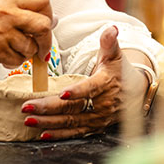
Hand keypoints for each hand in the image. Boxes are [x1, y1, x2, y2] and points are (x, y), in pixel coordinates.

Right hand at [0, 0, 52, 69]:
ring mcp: (2, 34)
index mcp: (7, 1)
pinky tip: (4, 56)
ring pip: (32, 47)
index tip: (48, 22)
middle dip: (47, 39)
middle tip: (43, 46)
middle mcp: (6, 15)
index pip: (41, 0)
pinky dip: (15, 61)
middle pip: (44, 25)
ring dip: (27, 53)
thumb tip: (48, 19)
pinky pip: (18, 60)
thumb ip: (20, 10)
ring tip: (14, 50)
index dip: (49, 13)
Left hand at [20, 25, 147, 140]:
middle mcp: (103, 104)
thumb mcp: (115, 55)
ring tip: (29, 120)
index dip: (78, 92)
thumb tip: (111, 28)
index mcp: (106, 83)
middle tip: (28, 106)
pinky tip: (42, 134)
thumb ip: (109, 42)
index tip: (63, 93)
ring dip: (49, 122)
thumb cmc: (120, 71)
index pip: (91, 88)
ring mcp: (98, 118)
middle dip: (49, 108)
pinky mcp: (95, 127)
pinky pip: (75, 133)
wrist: (135, 92)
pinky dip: (59, 135)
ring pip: (72, 122)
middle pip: (74, 107)